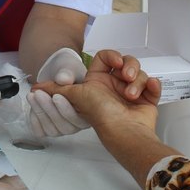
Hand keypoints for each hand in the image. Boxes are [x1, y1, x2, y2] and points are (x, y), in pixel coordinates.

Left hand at [28, 48, 88, 137]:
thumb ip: (67, 73)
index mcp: (90, 110)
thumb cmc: (65, 74)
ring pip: (52, 129)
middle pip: (66, 126)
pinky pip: (41, 132)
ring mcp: (63, 129)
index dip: (67, 109)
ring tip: (32, 95)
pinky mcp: (49, 130)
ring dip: (41, 113)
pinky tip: (33, 105)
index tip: (56, 95)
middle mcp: (78, 124)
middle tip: (39, 93)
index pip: (80, 118)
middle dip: (50, 109)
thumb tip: (63, 79)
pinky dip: (35, 120)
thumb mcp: (68, 68)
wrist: (53, 76)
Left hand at [31, 49, 160, 135]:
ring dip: (138, 81)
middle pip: (127, 63)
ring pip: (140, 73)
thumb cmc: (102, 116)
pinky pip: (154, 85)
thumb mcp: (76, 96)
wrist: (124, 133)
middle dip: (129, 67)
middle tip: (126, 75)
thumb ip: (57, 90)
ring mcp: (132, 93)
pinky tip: (149, 89)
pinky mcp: (147, 100)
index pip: (107, 59)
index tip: (116, 63)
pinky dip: (153, 86)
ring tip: (132, 94)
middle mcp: (115, 86)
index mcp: (100, 82)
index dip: (113, 56)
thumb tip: (36, 88)